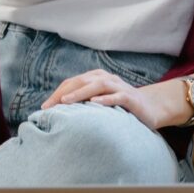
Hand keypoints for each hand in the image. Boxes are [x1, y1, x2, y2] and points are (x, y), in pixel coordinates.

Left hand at [40, 69, 165, 129]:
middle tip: (48, 107)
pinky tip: (95, 103)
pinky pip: (117, 96)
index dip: (56, 94)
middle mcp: (106, 79)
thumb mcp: (98, 103)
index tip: (43, 108)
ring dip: (80, 93)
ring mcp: (119, 86)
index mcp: (95, 78)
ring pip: (97, 86)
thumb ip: (82, 104)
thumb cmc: (118, 107)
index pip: (71, 83)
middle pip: (81, 82)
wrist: (150, 108)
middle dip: (63, 94)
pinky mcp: (131, 97)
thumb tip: (56, 114)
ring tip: (66, 101)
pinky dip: (106, 99)